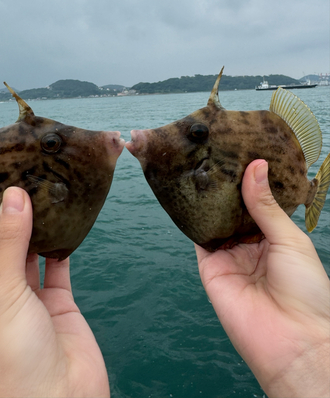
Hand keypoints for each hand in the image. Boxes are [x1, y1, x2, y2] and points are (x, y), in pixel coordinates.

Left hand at [0, 187, 109, 397]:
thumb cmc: (10, 364)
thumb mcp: (0, 296)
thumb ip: (8, 244)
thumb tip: (13, 197)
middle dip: (4, 222)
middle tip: (13, 183)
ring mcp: (26, 302)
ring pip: (27, 256)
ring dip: (33, 230)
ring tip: (38, 193)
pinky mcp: (55, 304)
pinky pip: (56, 268)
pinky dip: (60, 247)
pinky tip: (62, 223)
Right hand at [196, 160, 329, 397]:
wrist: (292, 340)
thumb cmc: (305, 290)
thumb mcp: (289, 238)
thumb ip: (265, 204)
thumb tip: (255, 166)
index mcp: (273, 235)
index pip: (255, 202)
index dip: (247, 180)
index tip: (237, 153)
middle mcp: (249, 243)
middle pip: (231, 209)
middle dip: (224, 187)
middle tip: (214, 155)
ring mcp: (228, 255)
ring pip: (213, 220)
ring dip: (207, 199)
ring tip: (199, 168)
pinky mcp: (210, 267)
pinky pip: (198, 239)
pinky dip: (192, 219)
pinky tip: (188, 196)